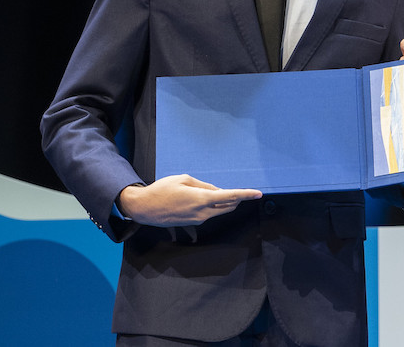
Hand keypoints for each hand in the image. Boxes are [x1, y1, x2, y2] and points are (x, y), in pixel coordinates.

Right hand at [117, 175, 262, 226]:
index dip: (245, 194)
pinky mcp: (193, 223)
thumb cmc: (162, 190)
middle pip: (228, 206)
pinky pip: (209, 213)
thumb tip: (217, 191)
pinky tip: (201, 198)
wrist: (145, 208)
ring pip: (219, 210)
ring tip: (210, 191)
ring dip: (223, 202)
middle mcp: (202, 212)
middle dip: (236, 198)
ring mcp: (198, 220)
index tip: (258, 194)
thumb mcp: (184, 180)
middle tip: (237, 189)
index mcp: (201, 199)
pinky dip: (212, 206)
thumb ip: (204, 185)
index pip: (230, 196)